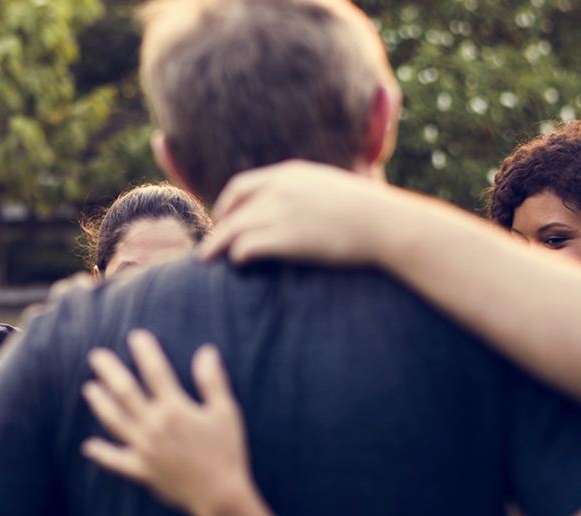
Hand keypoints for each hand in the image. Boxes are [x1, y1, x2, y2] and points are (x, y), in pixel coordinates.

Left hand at [80, 331, 253, 515]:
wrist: (220, 495)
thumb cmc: (227, 452)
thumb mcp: (225, 412)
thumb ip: (212, 381)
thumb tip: (206, 351)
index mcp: (174, 409)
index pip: (155, 372)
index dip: (144, 351)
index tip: (135, 336)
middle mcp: (154, 426)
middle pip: (125, 392)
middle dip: (110, 371)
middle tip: (96, 356)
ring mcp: (144, 449)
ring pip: (114, 421)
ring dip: (100, 403)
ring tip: (88, 388)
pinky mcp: (142, 471)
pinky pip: (116, 461)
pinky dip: (102, 453)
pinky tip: (88, 446)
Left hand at [201, 160, 399, 266]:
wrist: (386, 223)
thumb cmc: (367, 211)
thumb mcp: (330, 187)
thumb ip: (305, 191)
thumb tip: (296, 207)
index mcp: (289, 174)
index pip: (240, 186)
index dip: (225, 205)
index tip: (221, 220)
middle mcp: (278, 189)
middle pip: (231, 210)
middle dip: (216, 229)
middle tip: (206, 248)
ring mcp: (280, 213)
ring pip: (231, 230)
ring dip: (217, 246)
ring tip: (207, 261)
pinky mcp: (284, 238)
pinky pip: (244, 248)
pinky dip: (237, 257)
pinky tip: (239, 264)